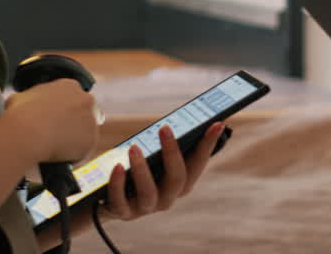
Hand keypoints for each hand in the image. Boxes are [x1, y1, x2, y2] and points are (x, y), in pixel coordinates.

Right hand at [4, 79, 99, 164]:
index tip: (56, 121)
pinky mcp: (91, 140)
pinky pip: (82, 151)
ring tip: (56, 151)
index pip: (73, 98)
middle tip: (58, 137)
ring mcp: (90, 120)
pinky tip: (59, 159)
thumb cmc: (19, 114)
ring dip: (74, 141)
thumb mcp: (20, 99)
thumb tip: (23, 107)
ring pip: (85, 133)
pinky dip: (72, 156)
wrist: (27, 133)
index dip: (64, 111)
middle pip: (85, 113)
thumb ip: (30, 100)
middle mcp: (85, 99)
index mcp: (69, 86)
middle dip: (75, 124)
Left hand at [102, 122, 224, 220]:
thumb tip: (180, 118)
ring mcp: (146, 207)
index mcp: (182, 183)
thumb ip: (168, 144)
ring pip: (149, 192)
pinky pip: (120, 201)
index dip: (208, 144)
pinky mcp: (124, 213)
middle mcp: (168, 198)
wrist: (114, 199)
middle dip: (172, 152)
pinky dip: (118, 183)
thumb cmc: (141, 170)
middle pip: (177, 179)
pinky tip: (116, 166)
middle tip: (164, 127)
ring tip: (134, 148)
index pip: (199, 163)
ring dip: (142, 169)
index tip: (216, 123)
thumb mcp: (155, 157)